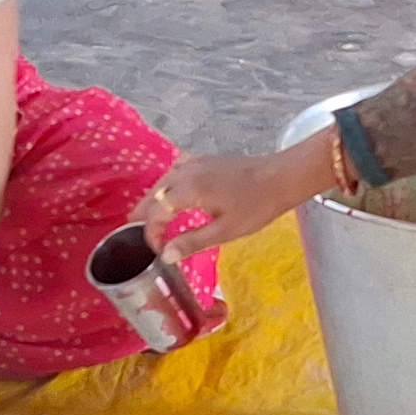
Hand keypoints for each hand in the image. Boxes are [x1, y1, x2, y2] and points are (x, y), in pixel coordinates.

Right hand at [150, 134, 339, 257]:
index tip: (158, 250)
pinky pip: (176, 170)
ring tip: (147, 215)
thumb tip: (166, 255)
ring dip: (154, 198)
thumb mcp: (225, 231)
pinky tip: (172, 191)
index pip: (156, 212)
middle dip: (144, 213)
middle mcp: (186, 172)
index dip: (151, 233)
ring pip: (163, 180)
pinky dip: (167, 183)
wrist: (281, 177)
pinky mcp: (205, 159)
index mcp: (188, 190)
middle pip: (155, 193)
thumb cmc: (256, 206)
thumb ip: (192, 241)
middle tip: (135, 231)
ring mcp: (195, 162)